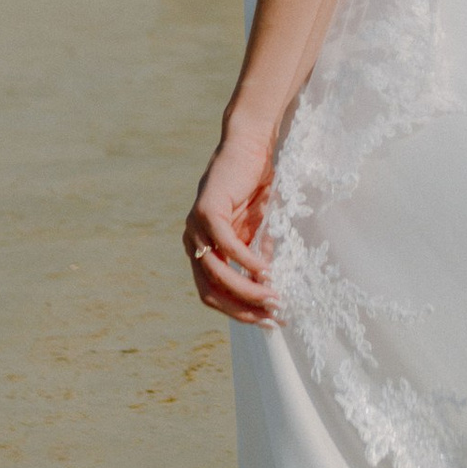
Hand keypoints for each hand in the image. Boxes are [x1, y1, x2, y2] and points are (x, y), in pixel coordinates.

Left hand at [185, 126, 277, 326]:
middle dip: (242, 309)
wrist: (251, 146)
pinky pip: (225, 245)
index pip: (214, 294)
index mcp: (203, 250)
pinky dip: (246, 261)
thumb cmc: (257, 186)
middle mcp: (193, 242)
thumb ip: (259, 258)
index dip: (240, 312)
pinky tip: (265, 271)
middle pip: (210, 292)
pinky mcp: (206, 211)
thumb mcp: (259, 231)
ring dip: (246, 290)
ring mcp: (195, 227)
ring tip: (273, 297)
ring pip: (216, 272)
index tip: (270, 321)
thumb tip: (271, 290)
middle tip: (273, 317)